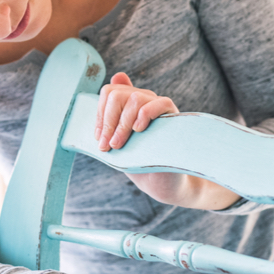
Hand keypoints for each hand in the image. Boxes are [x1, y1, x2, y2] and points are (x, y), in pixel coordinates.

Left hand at [94, 72, 239, 209]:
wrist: (161, 181)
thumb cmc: (138, 160)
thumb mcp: (117, 139)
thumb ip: (108, 120)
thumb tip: (99, 95)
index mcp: (129, 104)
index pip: (109, 92)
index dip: (100, 114)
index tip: (99, 138)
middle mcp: (144, 100)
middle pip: (117, 94)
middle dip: (108, 121)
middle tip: (107, 145)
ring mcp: (159, 107)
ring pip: (135, 98)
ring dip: (122, 124)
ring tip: (119, 144)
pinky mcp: (174, 116)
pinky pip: (160, 103)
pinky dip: (145, 114)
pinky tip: (139, 130)